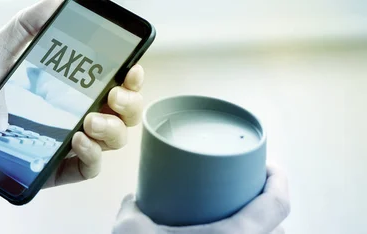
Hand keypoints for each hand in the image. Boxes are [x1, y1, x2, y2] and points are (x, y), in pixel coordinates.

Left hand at [0, 0, 144, 191]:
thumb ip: (26, 25)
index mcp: (67, 87)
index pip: (114, 82)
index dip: (132, 77)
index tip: (130, 69)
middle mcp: (73, 114)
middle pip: (124, 113)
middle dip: (130, 104)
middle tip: (113, 95)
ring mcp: (65, 144)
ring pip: (113, 141)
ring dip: (112, 129)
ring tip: (88, 120)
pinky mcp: (54, 170)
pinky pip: (90, 169)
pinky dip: (93, 156)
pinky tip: (78, 140)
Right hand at [112, 165, 290, 233]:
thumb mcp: (131, 230)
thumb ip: (133, 210)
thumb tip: (134, 200)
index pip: (276, 204)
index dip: (278, 180)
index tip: (268, 167)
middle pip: (278, 228)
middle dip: (268, 208)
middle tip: (248, 192)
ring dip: (261, 232)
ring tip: (239, 220)